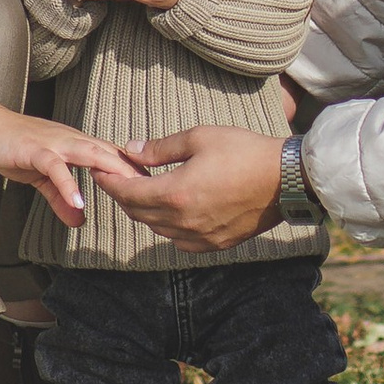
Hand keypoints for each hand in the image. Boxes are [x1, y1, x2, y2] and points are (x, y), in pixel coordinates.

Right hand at [0, 98, 148, 229]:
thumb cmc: (13, 148)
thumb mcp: (41, 178)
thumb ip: (60, 197)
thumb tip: (78, 218)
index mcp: (75, 145)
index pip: (111, 155)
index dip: (134, 170)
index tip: (156, 188)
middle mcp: (69, 139)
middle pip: (108, 152)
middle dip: (133, 170)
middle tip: (156, 190)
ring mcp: (52, 143)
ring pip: (88, 153)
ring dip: (110, 171)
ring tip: (129, 192)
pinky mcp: (32, 150)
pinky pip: (54, 167)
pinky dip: (67, 184)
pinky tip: (79, 201)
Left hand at [100, 122, 285, 248]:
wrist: (284, 180)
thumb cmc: (243, 151)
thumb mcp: (199, 138)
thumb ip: (160, 148)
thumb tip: (131, 150)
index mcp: (176, 194)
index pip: (129, 194)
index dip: (110, 182)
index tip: (99, 170)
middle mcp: (183, 222)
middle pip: (139, 213)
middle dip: (124, 195)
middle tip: (117, 176)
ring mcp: (200, 237)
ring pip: (158, 229)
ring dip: (145, 211)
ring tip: (142, 189)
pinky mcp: (215, 244)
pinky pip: (179, 241)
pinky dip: (167, 226)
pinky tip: (170, 210)